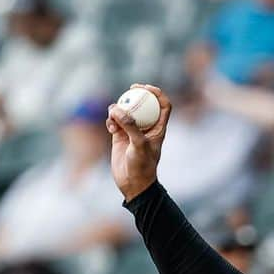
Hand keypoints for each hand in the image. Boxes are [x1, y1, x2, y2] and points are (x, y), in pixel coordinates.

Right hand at [107, 84, 171, 201]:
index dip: (157, 93)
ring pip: (126, 111)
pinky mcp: (120, 137)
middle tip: (130, 89)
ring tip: (114, 114)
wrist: (132, 184)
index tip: (146, 88)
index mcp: (158, 128)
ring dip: (119, 109)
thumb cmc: (142, 167)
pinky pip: (114, 121)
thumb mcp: (139, 145)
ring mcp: (132, 131)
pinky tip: (110, 128)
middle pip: (144, 104)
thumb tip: (118, 109)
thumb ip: (130, 126)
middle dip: (137, 94)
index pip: (163, 105)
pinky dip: (111, 120)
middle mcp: (146, 127)